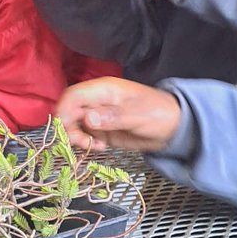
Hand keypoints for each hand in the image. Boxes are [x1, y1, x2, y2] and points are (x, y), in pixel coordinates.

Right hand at [56, 77, 181, 152]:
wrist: (173, 127)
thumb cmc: (159, 114)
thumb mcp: (138, 115)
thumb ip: (113, 117)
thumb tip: (88, 118)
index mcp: (104, 90)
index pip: (73, 96)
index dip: (63, 111)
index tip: (64, 130)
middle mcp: (96, 101)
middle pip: (69, 111)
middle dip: (69, 129)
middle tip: (83, 144)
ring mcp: (98, 116)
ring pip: (74, 125)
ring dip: (77, 138)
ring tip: (94, 146)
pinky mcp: (101, 130)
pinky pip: (84, 136)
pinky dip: (87, 144)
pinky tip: (100, 147)